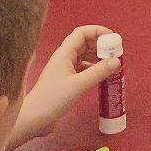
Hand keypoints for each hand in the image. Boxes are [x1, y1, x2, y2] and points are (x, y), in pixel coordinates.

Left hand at [11, 25, 118, 143]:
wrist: (34, 119)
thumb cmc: (52, 99)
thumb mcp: (78, 85)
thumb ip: (98, 72)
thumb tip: (117, 61)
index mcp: (64, 53)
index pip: (81, 33)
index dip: (98, 31)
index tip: (113, 38)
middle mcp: (63, 58)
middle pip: (84, 43)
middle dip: (100, 44)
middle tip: (116, 52)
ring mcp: (63, 69)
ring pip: (84, 56)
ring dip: (97, 57)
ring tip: (111, 63)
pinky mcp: (65, 81)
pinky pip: (82, 68)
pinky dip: (93, 68)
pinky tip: (101, 76)